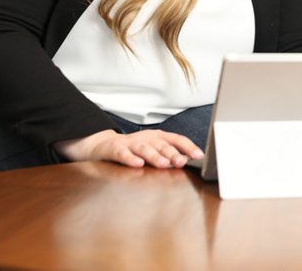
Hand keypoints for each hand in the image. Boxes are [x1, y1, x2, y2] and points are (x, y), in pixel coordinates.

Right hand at [54, 129, 204, 168]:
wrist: (103, 146)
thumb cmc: (133, 150)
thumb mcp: (153, 150)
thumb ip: (168, 155)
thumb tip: (189, 162)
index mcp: (157, 137)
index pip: (176, 139)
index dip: (188, 146)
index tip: (199, 156)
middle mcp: (146, 138)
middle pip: (162, 145)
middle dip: (173, 153)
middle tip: (182, 162)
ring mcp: (130, 143)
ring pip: (145, 148)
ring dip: (155, 156)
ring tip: (163, 164)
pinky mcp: (115, 149)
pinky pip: (123, 154)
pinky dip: (131, 159)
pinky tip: (138, 165)